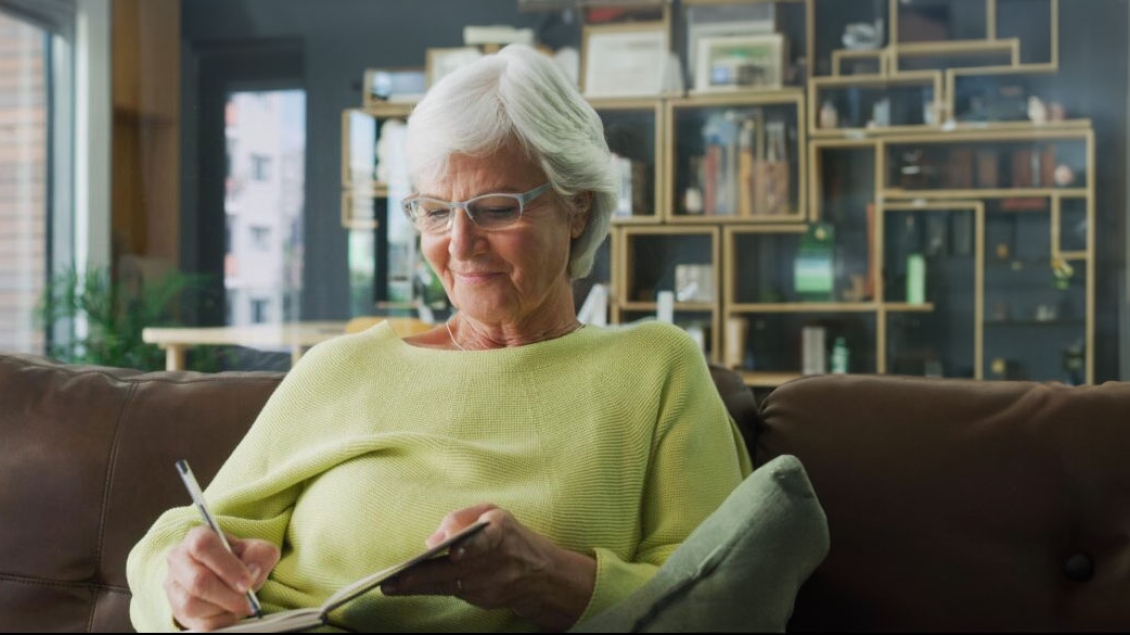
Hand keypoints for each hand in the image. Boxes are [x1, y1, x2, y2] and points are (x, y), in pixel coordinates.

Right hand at [164, 526, 279, 631]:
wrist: (225, 575)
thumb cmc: (239, 559)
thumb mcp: (256, 550)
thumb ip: (260, 555)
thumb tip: (253, 570)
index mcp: (197, 537)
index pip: (204, 546)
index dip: (227, 566)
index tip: (247, 582)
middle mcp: (179, 560)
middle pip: (197, 581)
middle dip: (228, 594)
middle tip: (249, 600)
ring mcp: (174, 587)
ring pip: (193, 605)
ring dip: (223, 608)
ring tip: (239, 602)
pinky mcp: (177, 611)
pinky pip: (198, 624)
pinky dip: (220, 621)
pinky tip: (230, 611)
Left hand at [381, 504, 595, 631]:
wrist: (544, 575)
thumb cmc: (512, 537)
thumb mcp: (494, 514)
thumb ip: (462, 518)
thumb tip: (433, 539)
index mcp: (502, 532)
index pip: (487, 540)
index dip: (471, 547)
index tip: (456, 553)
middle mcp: (497, 562)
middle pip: (455, 570)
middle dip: (424, 575)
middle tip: (395, 579)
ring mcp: (490, 586)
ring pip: (447, 585)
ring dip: (418, 586)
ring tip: (390, 585)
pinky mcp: (483, 601)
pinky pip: (451, 593)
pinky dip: (429, 589)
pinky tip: (406, 587)